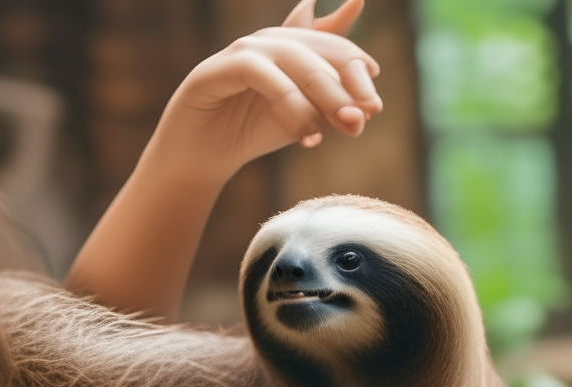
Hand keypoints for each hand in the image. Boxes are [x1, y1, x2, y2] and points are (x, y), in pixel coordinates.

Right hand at [147, 0, 382, 183]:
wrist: (198, 160)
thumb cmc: (248, 135)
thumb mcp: (299, 120)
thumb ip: (329, 107)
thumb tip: (371, 105)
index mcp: (289, 47)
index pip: (332, 44)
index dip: (357, 65)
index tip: (374, 102)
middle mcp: (266, 42)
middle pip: (318, 49)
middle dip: (346, 83)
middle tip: (364, 118)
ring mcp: (240, 52)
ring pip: (294, 58)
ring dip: (324, 92)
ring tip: (343, 125)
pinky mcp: (215, 69)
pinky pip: (261, 74)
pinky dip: (288, 102)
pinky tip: (304, 133)